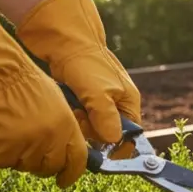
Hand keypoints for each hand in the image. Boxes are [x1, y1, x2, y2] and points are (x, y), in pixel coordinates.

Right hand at [0, 12, 87, 186]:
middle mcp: (50, 139)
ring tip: (17, 139)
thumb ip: (67, 129)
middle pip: (51, 168)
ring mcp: (27, 144)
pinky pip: (5, 163)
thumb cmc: (29, 86)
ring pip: (27, 167)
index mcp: (67, 127)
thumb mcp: (60, 105)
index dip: (71, 174)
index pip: (77, 161)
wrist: (0, 76)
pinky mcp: (4, 148)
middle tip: (34, 155)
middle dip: (44, 166)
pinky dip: (3, 155)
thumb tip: (68, 152)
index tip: (65, 181)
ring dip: (22, 159)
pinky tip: (2, 138)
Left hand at [13, 0, 140, 144]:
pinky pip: (80, 115)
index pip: (129, 135)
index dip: (116, 146)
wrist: (63, 39)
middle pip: (107, 133)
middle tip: (79, 116)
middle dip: (91, 130)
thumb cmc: (85, 63)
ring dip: (79, 121)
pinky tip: (66, 102)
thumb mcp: (98, 93)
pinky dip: (72, 113)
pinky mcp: (83, 97)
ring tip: (71, 106)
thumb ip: (106, 119)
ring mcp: (99, 100)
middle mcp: (116, 103)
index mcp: (128, 102)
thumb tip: (113, 142)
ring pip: (91, 125)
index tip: (99, 152)